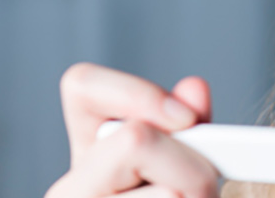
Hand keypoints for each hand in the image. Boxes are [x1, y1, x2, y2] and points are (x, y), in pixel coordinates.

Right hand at [45, 62, 219, 197]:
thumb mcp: (187, 173)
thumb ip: (190, 132)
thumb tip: (194, 87)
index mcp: (88, 155)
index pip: (83, 85)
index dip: (137, 92)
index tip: (186, 118)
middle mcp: (70, 191)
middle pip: (136, 140)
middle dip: (191, 165)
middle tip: (204, 193)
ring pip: (168, 193)